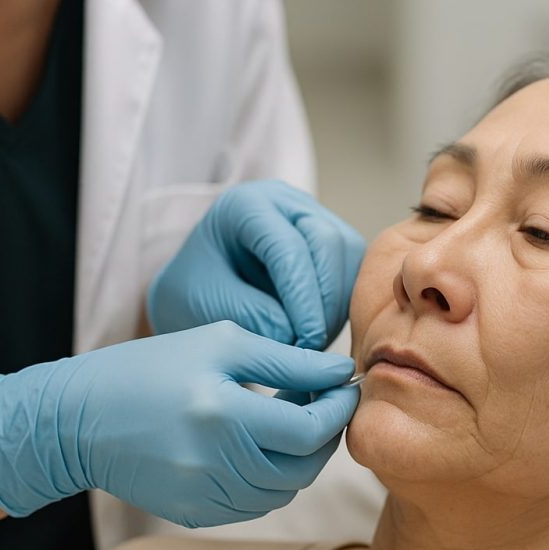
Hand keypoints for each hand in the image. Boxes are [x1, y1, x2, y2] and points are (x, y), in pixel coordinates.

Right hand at [0, 322, 358, 525]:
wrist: (75, 421)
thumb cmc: (150, 368)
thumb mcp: (219, 344)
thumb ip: (288, 360)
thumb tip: (341, 372)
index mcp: (223, 414)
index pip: (310, 429)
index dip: (338, 409)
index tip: (345, 386)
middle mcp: (216, 464)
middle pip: (305, 466)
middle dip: (325, 434)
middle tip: (324, 402)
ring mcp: (205, 496)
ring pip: (285, 490)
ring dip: (300, 458)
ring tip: (289, 419)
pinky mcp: (196, 513)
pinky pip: (256, 504)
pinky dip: (270, 477)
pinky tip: (258, 445)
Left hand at [147, 180, 364, 349]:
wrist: (199, 288)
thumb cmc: (195, 292)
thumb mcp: (210, 305)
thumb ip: (255, 316)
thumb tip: (301, 336)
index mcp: (247, 205)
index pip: (288, 248)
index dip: (302, 298)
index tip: (304, 342)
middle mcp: (286, 201)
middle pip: (327, 243)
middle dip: (325, 302)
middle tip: (312, 348)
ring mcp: (313, 216)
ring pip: (348, 255)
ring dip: (338, 305)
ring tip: (313, 343)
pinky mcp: (331, 240)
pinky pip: (353, 269)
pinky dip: (343, 304)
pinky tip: (322, 331)